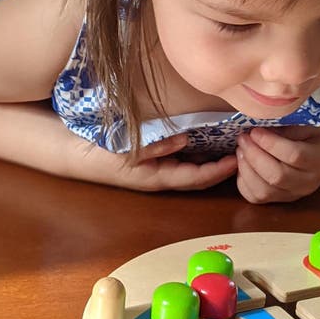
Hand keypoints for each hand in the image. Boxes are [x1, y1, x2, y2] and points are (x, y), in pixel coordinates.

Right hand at [107, 133, 238, 192]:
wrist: (76, 155)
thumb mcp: (128, 148)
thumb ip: (157, 145)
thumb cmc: (101, 152)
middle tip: (242, 152)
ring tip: (231, 148)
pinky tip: (208, 144)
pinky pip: (182, 163)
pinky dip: (198, 156)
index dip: (218, 171)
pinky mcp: (154, 165)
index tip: (237, 160)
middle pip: (199, 178)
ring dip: (212, 162)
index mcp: (158, 178)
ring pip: (192, 171)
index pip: (196, 178)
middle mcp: (162, 178)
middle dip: (221, 169)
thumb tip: (186, 140)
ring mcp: (158, 173)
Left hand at [235, 125, 319, 203]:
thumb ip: (287, 125)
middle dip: (254, 155)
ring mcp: (293, 195)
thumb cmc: (312, 136)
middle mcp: (308, 183)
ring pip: (264, 191)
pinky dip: (243, 181)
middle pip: (277, 176)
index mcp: (319, 159)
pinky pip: (255, 197)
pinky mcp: (279, 200)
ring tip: (240, 150)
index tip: (255, 131)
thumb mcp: (306, 123)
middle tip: (243, 138)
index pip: (294, 155)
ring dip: (246, 169)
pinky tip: (242, 164)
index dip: (270, 143)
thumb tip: (259, 126)